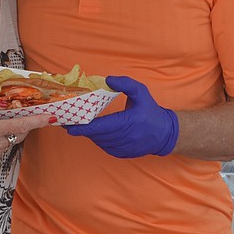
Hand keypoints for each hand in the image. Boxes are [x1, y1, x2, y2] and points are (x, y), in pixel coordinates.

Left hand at [64, 76, 178, 157]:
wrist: (165, 134)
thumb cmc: (151, 111)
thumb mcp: (141, 92)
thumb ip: (125, 83)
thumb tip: (108, 79)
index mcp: (128, 122)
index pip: (100, 127)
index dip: (82, 127)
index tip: (69, 125)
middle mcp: (124, 138)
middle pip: (96, 135)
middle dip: (81, 129)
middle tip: (69, 121)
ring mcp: (122, 148)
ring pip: (99, 141)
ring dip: (90, 134)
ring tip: (80, 124)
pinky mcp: (122, 154)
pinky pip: (104, 147)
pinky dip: (98, 139)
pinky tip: (95, 131)